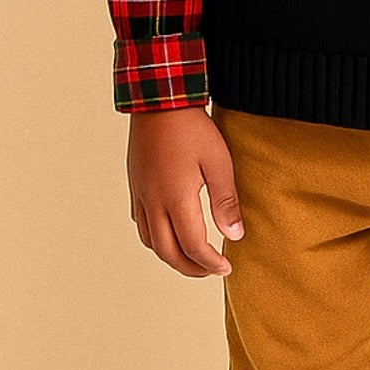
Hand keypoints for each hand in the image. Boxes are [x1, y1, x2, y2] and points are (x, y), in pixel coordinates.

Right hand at [127, 106, 244, 278]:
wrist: (158, 99)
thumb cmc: (192, 127)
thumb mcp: (218, 162)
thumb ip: (226, 200)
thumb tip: (235, 235)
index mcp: (175, 199)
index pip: (193, 246)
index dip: (210, 263)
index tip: (227, 268)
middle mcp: (153, 201)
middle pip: (167, 252)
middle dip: (190, 268)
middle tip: (210, 270)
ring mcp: (140, 194)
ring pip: (149, 241)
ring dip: (170, 255)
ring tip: (192, 256)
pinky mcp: (135, 184)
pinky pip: (141, 223)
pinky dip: (156, 237)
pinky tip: (171, 230)